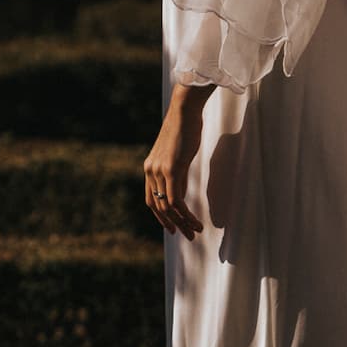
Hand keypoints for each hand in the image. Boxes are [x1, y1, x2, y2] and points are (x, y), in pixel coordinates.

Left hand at [144, 84, 211, 238]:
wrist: (184, 110)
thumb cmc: (185, 128)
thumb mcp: (178, 155)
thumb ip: (176, 174)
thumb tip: (180, 193)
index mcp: (149, 168)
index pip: (150, 200)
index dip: (160, 217)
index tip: (172, 227)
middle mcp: (151, 171)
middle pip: (158, 207)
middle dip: (174, 224)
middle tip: (188, 236)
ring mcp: (159, 171)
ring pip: (168, 207)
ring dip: (183, 222)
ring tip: (196, 232)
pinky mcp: (171, 169)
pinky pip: (176, 200)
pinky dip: (186, 214)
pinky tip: (197, 220)